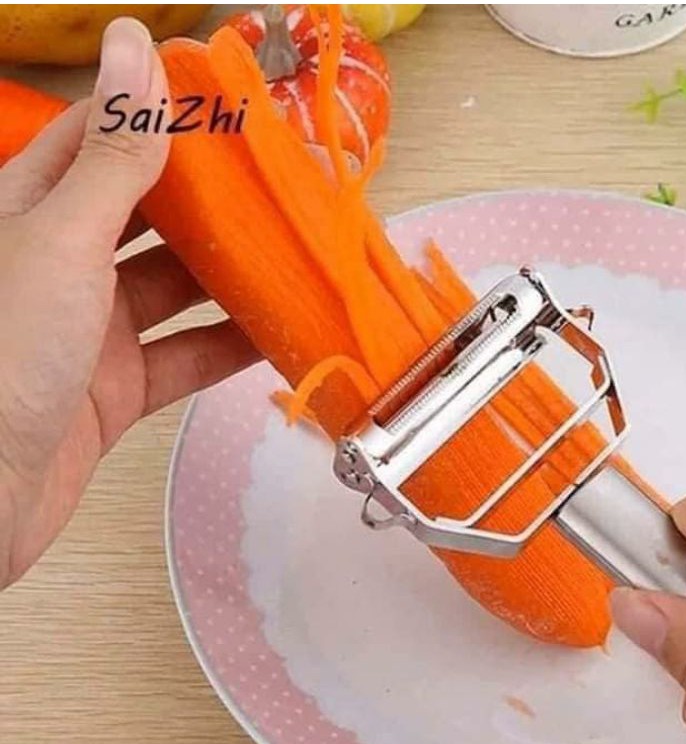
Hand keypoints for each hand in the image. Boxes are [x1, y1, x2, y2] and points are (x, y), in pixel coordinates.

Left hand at [0, 18, 259, 587]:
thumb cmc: (4, 355)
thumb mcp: (64, 239)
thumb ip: (113, 154)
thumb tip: (138, 44)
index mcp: (31, 213)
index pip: (99, 140)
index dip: (159, 117)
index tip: (226, 108)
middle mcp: (60, 266)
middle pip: (147, 217)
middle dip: (210, 202)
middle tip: (279, 184)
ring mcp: (90, 333)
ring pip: (172, 291)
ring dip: (228, 277)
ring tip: (291, 252)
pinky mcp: (115, 392)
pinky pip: (183, 359)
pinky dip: (227, 347)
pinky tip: (275, 332)